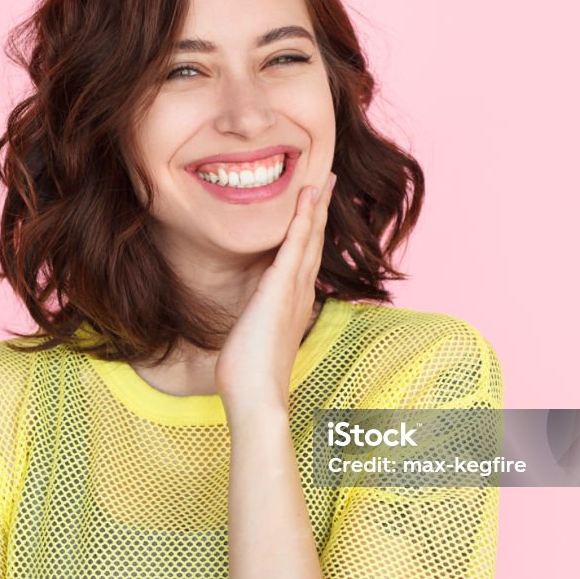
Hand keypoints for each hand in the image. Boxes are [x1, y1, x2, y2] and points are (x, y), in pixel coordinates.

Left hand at [214, 170, 335, 409]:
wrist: (256, 397)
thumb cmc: (250, 377)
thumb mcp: (255, 342)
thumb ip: (258, 326)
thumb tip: (251, 326)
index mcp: (293, 304)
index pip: (305, 260)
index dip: (311, 232)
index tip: (315, 210)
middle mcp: (300, 294)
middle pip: (314, 244)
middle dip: (320, 212)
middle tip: (329, 182)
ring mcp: (293, 291)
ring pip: (309, 239)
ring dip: (316, 208)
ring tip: (324, 181)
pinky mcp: (280, 290)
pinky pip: (295, 247)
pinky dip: (302, 220)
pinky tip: (307, 198)